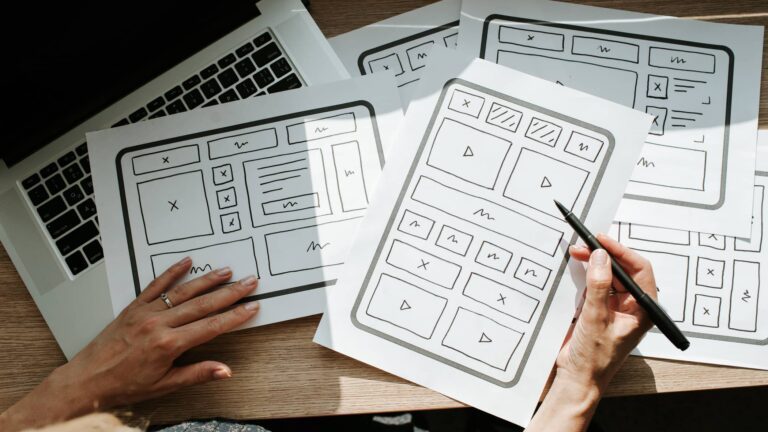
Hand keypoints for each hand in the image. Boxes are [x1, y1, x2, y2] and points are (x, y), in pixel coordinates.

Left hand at [0, 257, 259, 430]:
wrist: (87, 380)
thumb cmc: (123, 385)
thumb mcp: (164, 386)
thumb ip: (196, 374)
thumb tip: (224, 371)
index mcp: (169, 344)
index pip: (211, 327)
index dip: (235, 316)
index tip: (251, 307)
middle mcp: (158, 324)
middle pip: (202, 304)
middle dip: (229, 293)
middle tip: (248, 282)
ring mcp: (146, 312)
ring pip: (183, 291)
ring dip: (207, 280)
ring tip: (226, 271)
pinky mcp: (134, 307)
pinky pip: (156, 285)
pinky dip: (172, 272)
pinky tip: (186, 262)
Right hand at [526, 234, 655, 431]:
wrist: (578, 377)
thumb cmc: (595, 358)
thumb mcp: (596, 318)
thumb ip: (599, 285)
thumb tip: (601, 257)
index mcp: (643, 310)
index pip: (639, 270)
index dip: (621, 252)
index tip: (602, 240)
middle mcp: (633, 306)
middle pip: (622, 270)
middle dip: (603, 256)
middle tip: (583, 246)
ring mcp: (616, 307)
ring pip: (608, 275)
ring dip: (593, 264)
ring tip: (576, 253)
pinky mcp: (600, 309)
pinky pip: (596, 285)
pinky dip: (587, 275)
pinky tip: (576, 269)